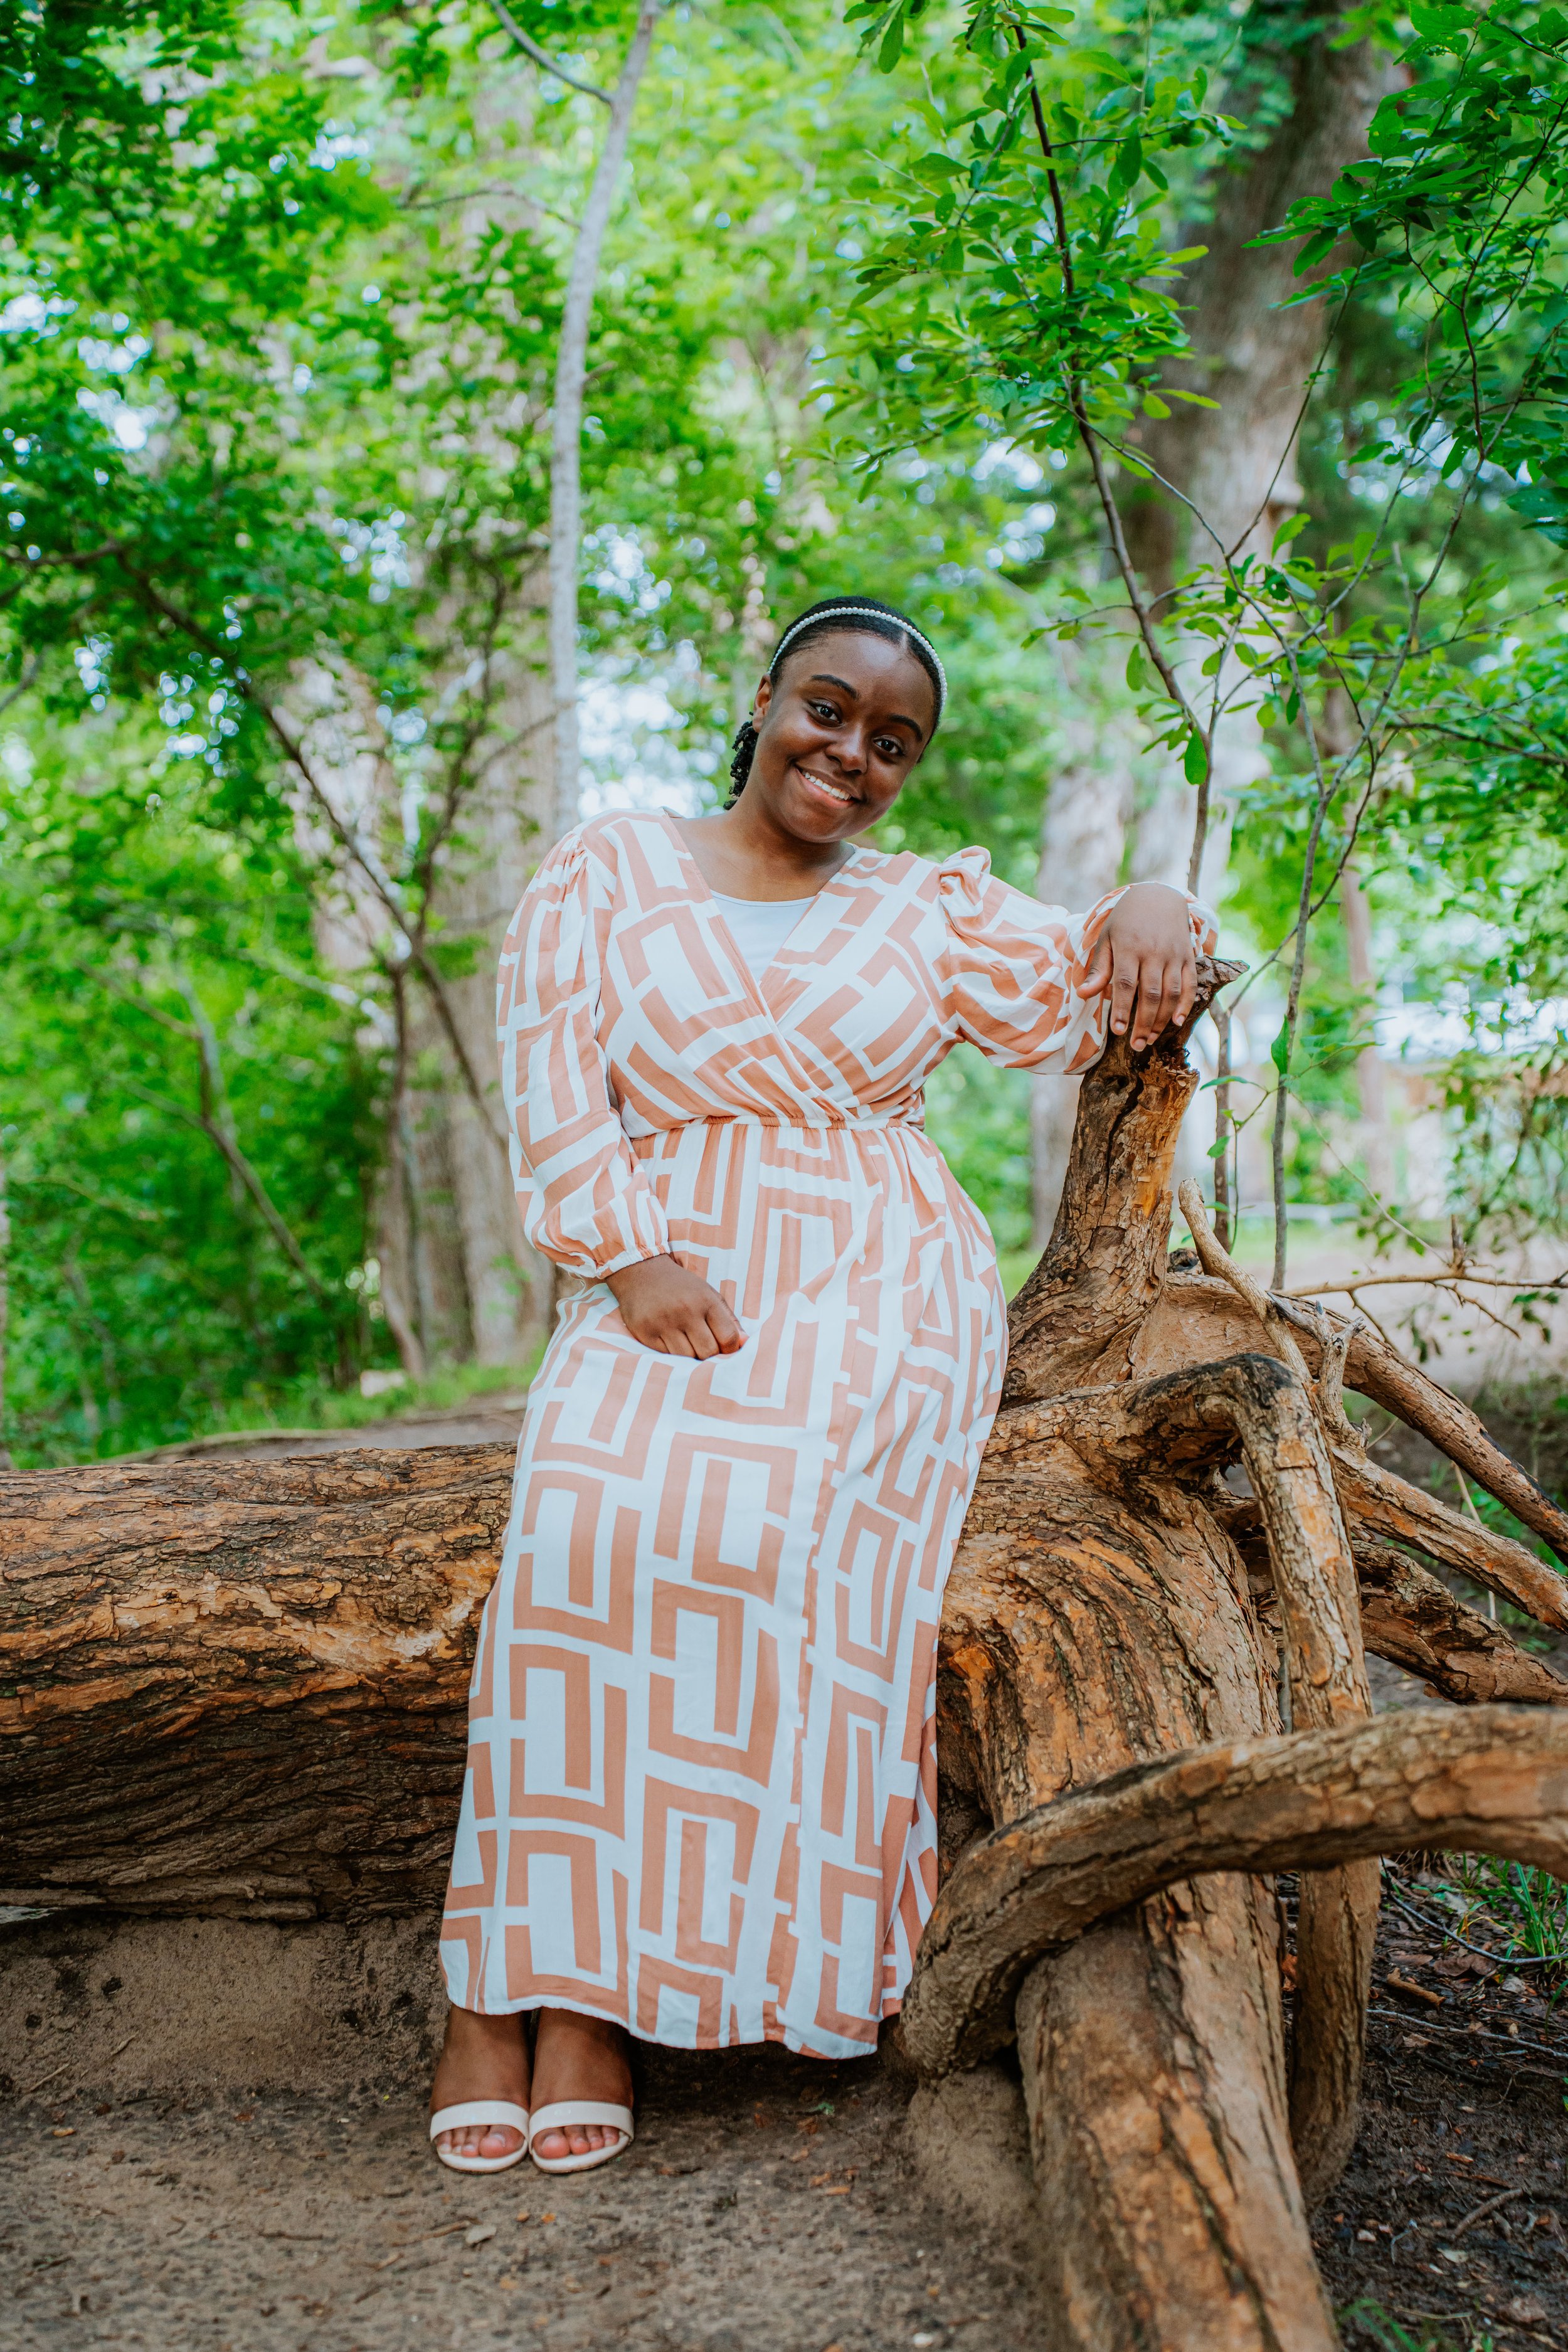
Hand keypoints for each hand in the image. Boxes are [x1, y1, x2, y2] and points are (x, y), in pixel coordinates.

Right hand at [605, 1254, 745, 1357]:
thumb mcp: (709, 1295)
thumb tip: (746, 1343)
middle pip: (708, 1352)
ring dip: (690, 1357)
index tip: (724, 1349)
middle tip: (704, 1349)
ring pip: (687, 1358)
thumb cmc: (681, 1287)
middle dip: (710, 1355)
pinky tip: (671, 1343)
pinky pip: (666, 1357)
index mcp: (706, 1300)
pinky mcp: (645, 1332)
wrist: (641, 1271)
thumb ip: (729, 1320)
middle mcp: (685, 1311)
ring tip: (688, 1346)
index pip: (728, 1337)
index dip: (731, 1349)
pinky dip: (672, 1355)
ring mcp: (663, 1322)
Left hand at [1083, 882, 1197, 1051]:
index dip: (1121, 1009)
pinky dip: (1185, 1004)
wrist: (1158, 896)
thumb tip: (1084, 995)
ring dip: (1161, 1019)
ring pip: (1170, 993)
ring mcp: (1173, 955)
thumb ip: (1098, 969)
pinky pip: (1189, 984)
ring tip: (1151, 1038)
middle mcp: (1154, 952)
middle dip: (1143, 1023)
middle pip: (1150, 994)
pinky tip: (1176, 1021)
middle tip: (1136, 1045)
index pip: (1125, 984)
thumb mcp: (1107, 939)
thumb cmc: (1126, 921)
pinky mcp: (1188, 956)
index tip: (1118, 1031)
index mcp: (1129, 947)